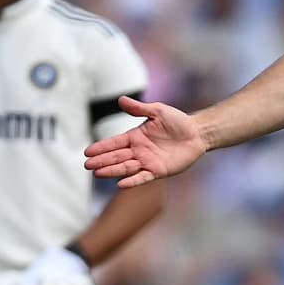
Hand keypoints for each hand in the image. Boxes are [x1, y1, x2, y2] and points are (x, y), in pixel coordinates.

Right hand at [84, 97, 205, 187]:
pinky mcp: (158, 171)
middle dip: (102, 161)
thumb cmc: (178, 121)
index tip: (88, 152)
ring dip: (112, 171)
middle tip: (87, 165)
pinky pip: (143, 177)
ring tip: (97, 173)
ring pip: (126, 167)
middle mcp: (138, 151)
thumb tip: (121, 100)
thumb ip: (139, 108)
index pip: (114, 143)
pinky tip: (120, 184)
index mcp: (135, 137)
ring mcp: (147, 162)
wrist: (197, 133)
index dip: (101, 147)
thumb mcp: (158, 111)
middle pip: (116, 157)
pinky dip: (132, 181)